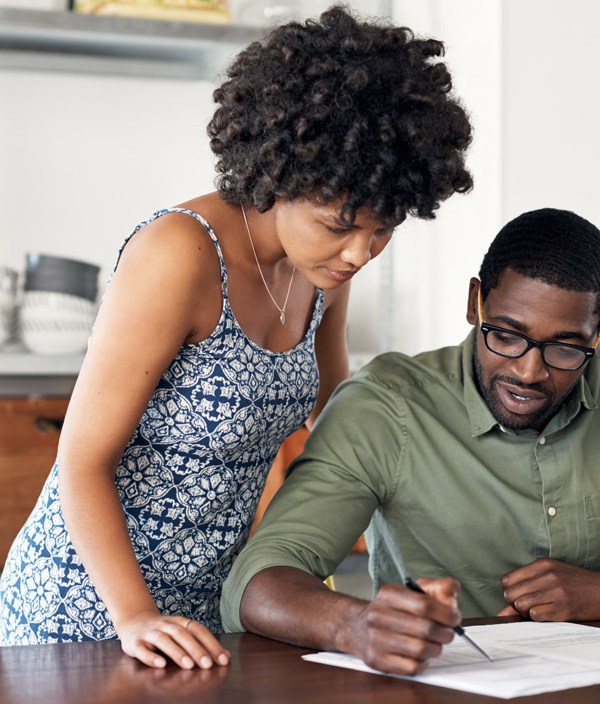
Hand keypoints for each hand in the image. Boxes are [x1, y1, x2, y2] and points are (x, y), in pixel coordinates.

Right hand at [117, 611, 230, 668]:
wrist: (133, 621)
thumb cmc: (164, 631)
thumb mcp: (183, 633)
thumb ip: (202, 643)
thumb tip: (226, 656)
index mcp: (179, 622)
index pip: (198, 630)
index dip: (211, 643)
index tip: (223, 659)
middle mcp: (165, 625)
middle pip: (182, 634)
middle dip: (196, 649)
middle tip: (208, 665)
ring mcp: (149, 633)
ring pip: (164, 641)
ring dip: (177, 652)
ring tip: (189, 665)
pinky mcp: (134, 643)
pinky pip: (142, 650)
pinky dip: (151, 657)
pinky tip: (161, 664)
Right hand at [346, 578, 461, 675]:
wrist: (355, 626)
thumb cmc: (391, 610)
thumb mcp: (411, 591)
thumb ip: (437, 588)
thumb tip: (452, 595)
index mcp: (389, 594)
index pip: (424, 605)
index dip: (446, 614)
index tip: (455, 618)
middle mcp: (378, 615)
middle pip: (426, 629)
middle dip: (445, 633)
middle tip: (447, 633)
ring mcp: (375, 639)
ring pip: (421, 650)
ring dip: (436, 649)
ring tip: (434, 644)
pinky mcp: (376, 660)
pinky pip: (412, 667)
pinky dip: (423, 663)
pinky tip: (420, 655)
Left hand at [499, 558, 599, 620]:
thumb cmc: (574, 583)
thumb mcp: (551, 575)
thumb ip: (525, 586)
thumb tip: (502, 611)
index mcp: (542, 564)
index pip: (507, 580)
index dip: (510, 591)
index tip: (519, 595)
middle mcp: (547, 576)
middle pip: (511, 594)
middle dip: (516, 603)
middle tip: (530, 604)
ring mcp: (555, 591)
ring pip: (521, 605)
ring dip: (526, 612)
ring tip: (540, 608)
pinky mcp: (563, 608)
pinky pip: (535, 616)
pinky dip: (538, 618)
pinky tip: (548, 613)